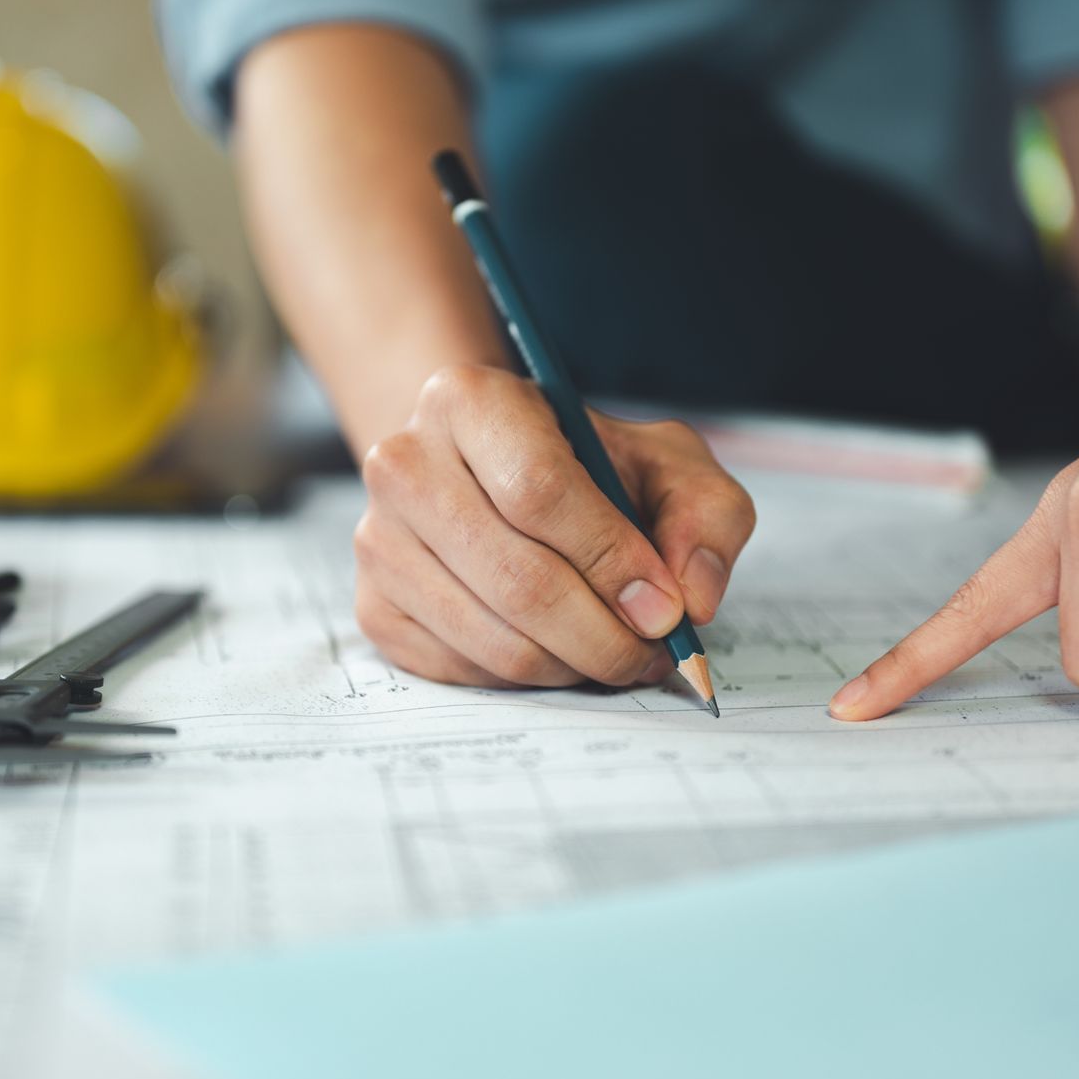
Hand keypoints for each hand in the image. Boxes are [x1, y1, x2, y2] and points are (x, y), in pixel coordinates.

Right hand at [354, 364, 755, 687]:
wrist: (486, 473)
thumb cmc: (583, 465)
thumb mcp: (663, 461)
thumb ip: (705, 514)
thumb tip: (694, 598)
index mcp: (469, 399)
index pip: (538, 489)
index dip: (610, 559)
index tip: (664, 605)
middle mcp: (403, 463)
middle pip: (517, 579)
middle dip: (605, 635)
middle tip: (654, 652)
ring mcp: (378, 539)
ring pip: (494, 639)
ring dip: (575, 665)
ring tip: (616, 651)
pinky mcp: (374, 606)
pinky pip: (465, 671)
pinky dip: (530, 678)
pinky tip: (559, 649)